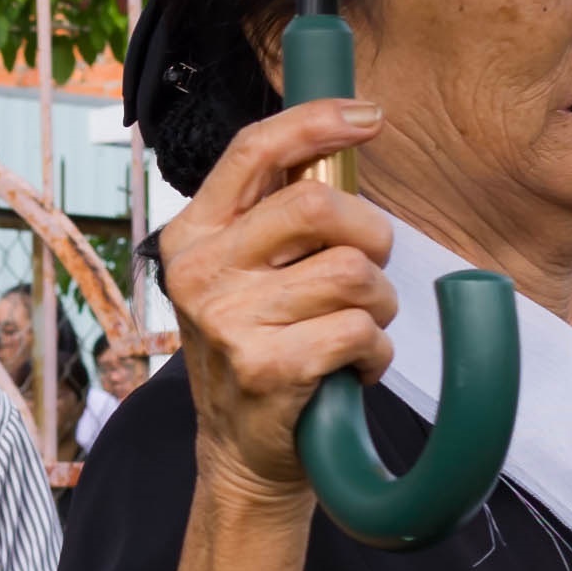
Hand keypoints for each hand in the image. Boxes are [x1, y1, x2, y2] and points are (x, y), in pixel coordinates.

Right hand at [149, 96, 396, 510]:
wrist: (244, 452)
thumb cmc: (263, 346)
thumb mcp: (248, 272)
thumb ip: (279, 213)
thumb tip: (347, 139)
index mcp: (193, 234)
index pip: (253, 150)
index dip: (316, 121)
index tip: (369, 117)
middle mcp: (200, 271)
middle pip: (316, 205)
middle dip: (370, 234)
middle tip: (369, 266)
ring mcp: (228, 321)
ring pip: (352, 273)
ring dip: (378, 305)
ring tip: (353, 329)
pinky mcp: (267, 367)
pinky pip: (360, 331)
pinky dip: (375, 354)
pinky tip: (348, 369)